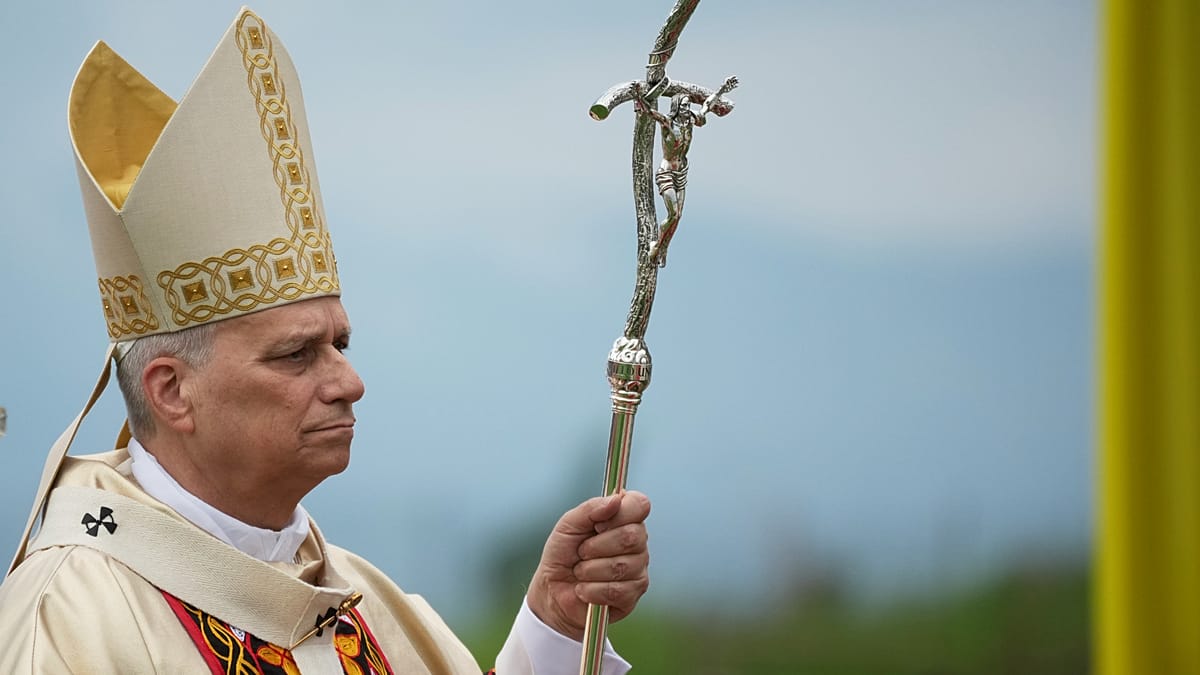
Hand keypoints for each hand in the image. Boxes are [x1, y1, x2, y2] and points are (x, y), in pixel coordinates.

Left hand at [526, 491, 650, 640]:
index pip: (639, 505)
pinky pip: (616, 591)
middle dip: (596, 546)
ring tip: (580, 572)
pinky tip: (584, 589)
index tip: (597, 524)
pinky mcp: (632, 596)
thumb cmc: (563, 553)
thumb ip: (591, 508)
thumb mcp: (569, 525)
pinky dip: (591, 590)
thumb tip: (617, 499)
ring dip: (589, 570)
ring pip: (621, 566)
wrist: (552, 590)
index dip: (619, 514)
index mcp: (625, 519)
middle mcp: (638, 542)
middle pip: (631, 537)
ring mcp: (638, 570)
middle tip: (582, 552)